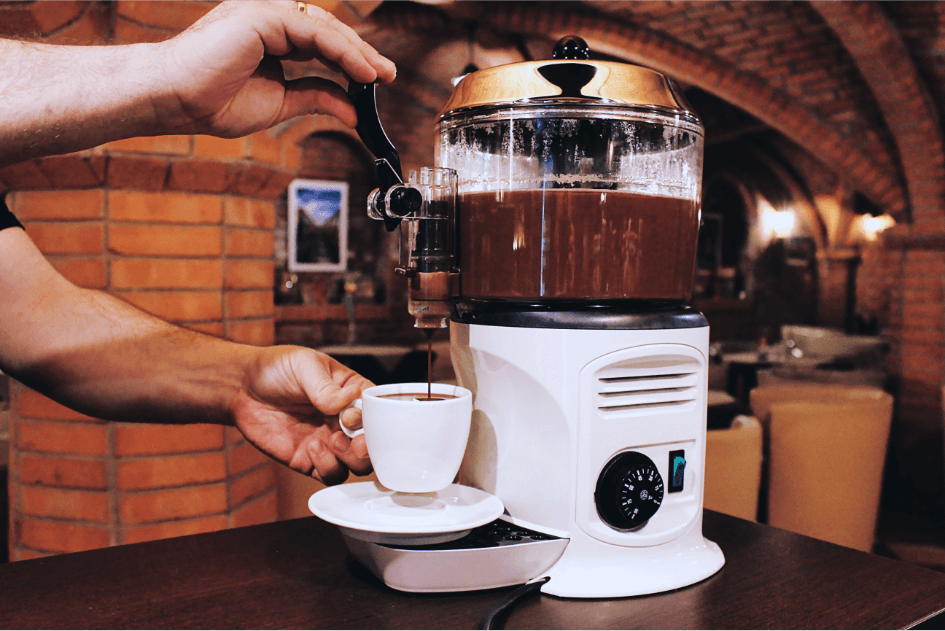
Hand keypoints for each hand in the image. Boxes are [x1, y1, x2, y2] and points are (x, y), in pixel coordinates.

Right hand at [154, 0, 395, 136]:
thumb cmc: (211, 100)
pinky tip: (361, 71)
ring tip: (380, 75)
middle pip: (328, 33)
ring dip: (357, 52)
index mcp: (271, 37)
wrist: (176, 100)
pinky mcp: (262, 16)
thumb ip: (315, 98)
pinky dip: (341, 51)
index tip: (374, 81)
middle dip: (361, 55)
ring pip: (324, 29)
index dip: (351, 61)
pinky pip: (313, 32)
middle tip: (388, 76)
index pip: (321, 44)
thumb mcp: (280, 103)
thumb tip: (351, 111)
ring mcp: (265, 13)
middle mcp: (269, 20)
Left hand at [230, 346, 373, 484]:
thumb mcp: (304, 365)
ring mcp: (329, 442)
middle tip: (354, 442)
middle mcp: (345, 420)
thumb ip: (325, 387)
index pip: (378, 410)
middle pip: (374, 442)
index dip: (373, 418)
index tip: (353, 416)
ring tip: (331, 441)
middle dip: (369, 446)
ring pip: (358, 464)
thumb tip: (344, 403)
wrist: (241, 388)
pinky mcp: (310, 460)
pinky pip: (331, 475)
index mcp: (351, 393)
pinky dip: (328, 467)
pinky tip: (311, 447)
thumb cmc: (276, 369)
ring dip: (351, 458)